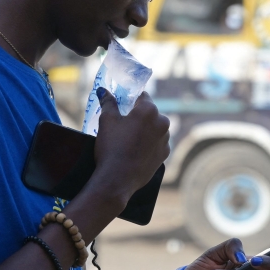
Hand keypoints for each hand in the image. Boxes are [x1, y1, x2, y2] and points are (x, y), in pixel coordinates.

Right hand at [87, 89, 169, 208]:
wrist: (117, 179)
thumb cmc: (112, 147)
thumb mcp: (106, 120)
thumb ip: (108, 102)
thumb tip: (103, 90)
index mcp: (150, 110)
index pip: (143, 96)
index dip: (131, 100)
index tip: (123, 106)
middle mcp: (163, 123)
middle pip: (150, 113)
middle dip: (139, 116)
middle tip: (123, 125)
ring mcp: (166, 140)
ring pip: (155, 128)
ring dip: (145, 130)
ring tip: (129, 140)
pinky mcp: (165, 155)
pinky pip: (157, 143)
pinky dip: (148, 144)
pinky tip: (135, 151)